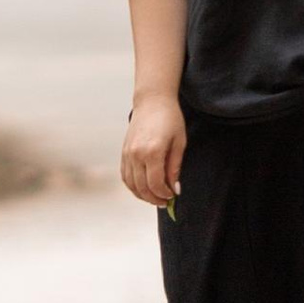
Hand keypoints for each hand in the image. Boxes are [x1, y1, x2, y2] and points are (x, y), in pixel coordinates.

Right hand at [121, 92, 187, 207]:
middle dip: (154, 198)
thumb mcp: (179, 143)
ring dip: (143, 195)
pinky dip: (133, 186)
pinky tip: (143, 188)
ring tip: (155, 197)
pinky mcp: (124, 152)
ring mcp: (127, 153)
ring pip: (131, 184)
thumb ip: (175, 168)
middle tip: (165, 202)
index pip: (156, 184)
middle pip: (142, 187)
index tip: (172, 196)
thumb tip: (174, 189)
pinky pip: (125, 175)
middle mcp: (136, 154)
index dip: (165, 194)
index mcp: (152, 152)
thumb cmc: (170, 119)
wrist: (152, 101)